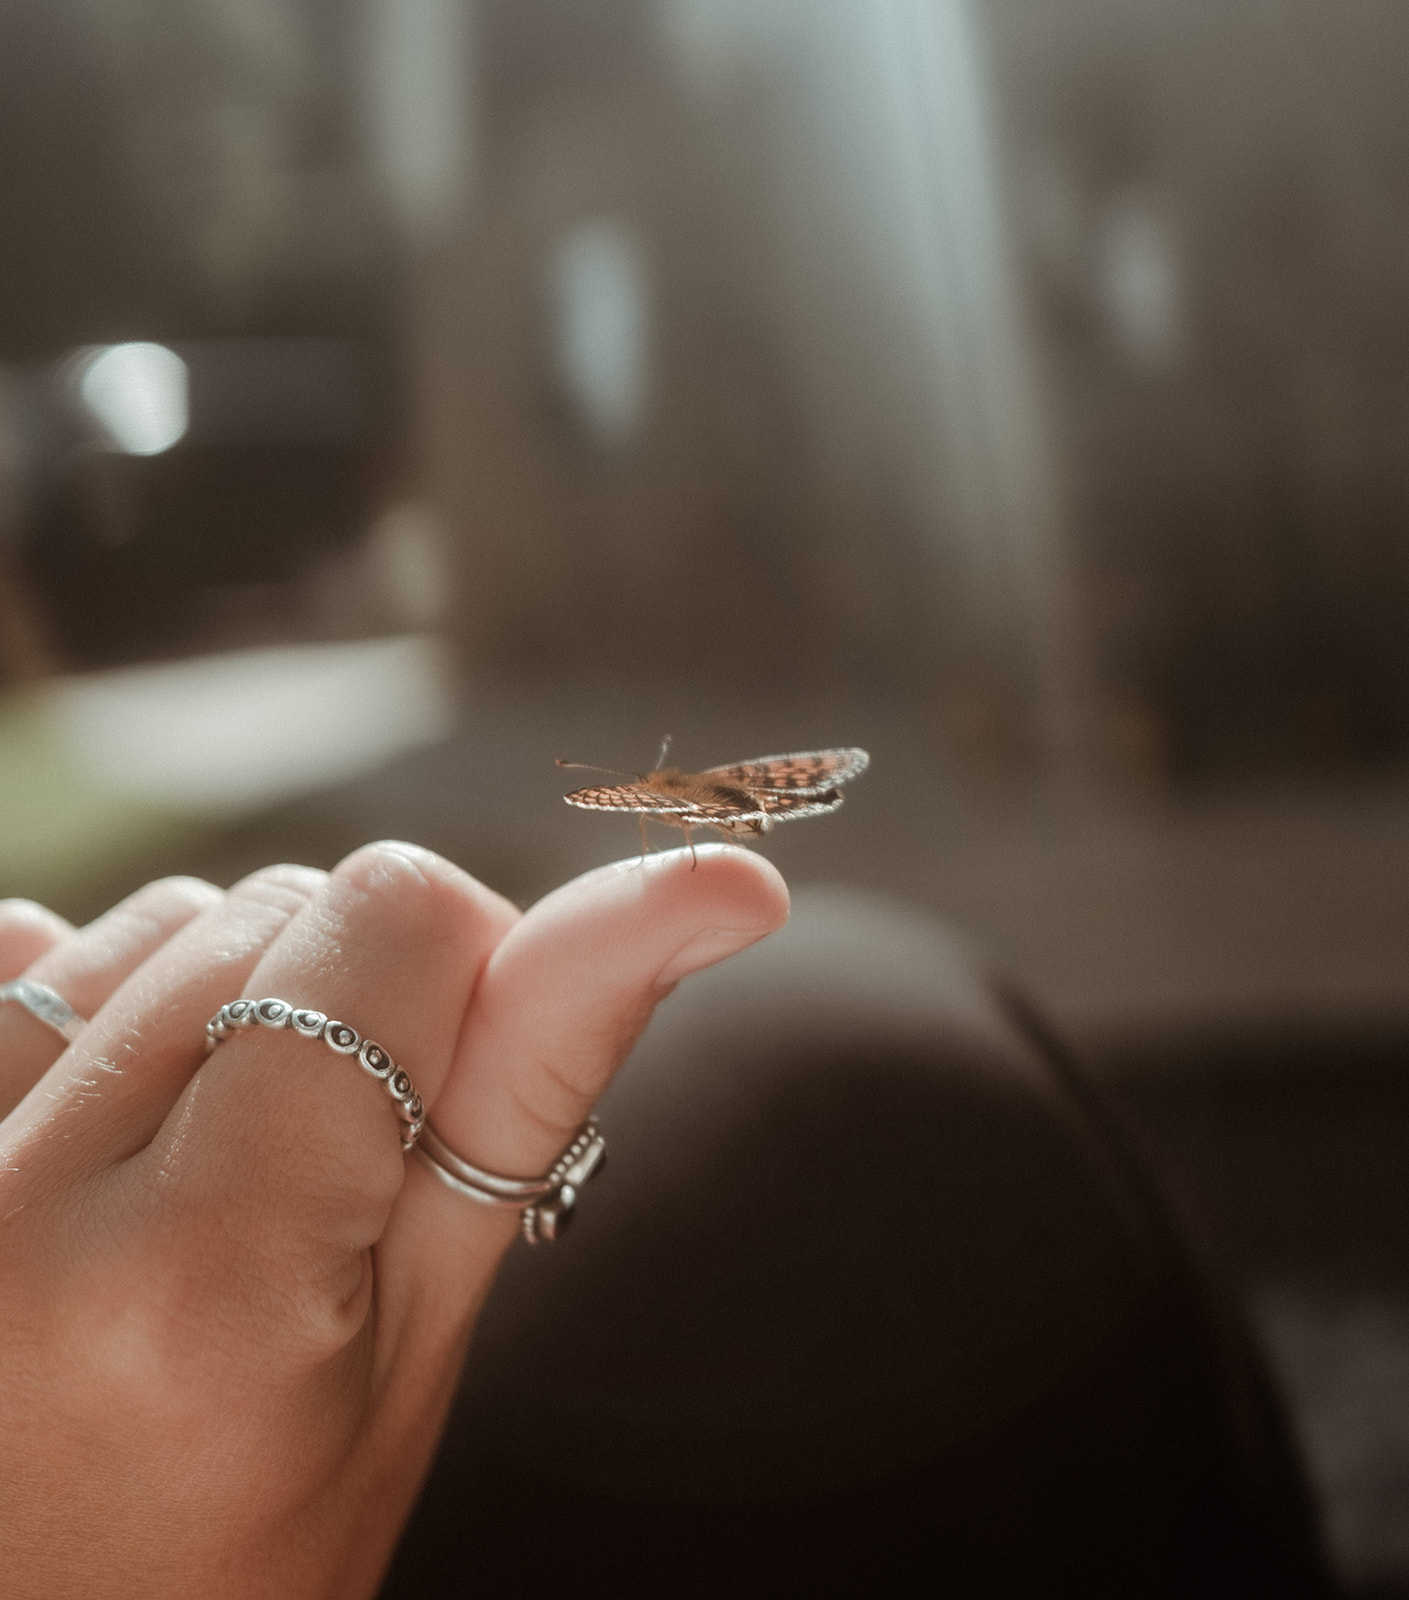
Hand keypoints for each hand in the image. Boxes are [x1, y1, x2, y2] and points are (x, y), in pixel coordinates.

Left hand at [0, 841, 786, 1597]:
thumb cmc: (243, 1551)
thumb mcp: (420, 1341)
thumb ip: (536, 1079)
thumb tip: (711, 886)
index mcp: (210, 1275)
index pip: (394, 918)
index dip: (472, 970)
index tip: (475, 1061)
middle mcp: (26, 1199)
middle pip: (277, 904)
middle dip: (352, 1000)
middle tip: (340, 1170)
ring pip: (157, 918)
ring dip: (224, 1002)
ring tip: (217, 1167)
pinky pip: (20, 946)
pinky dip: (93, 1007)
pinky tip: (101, 1134)